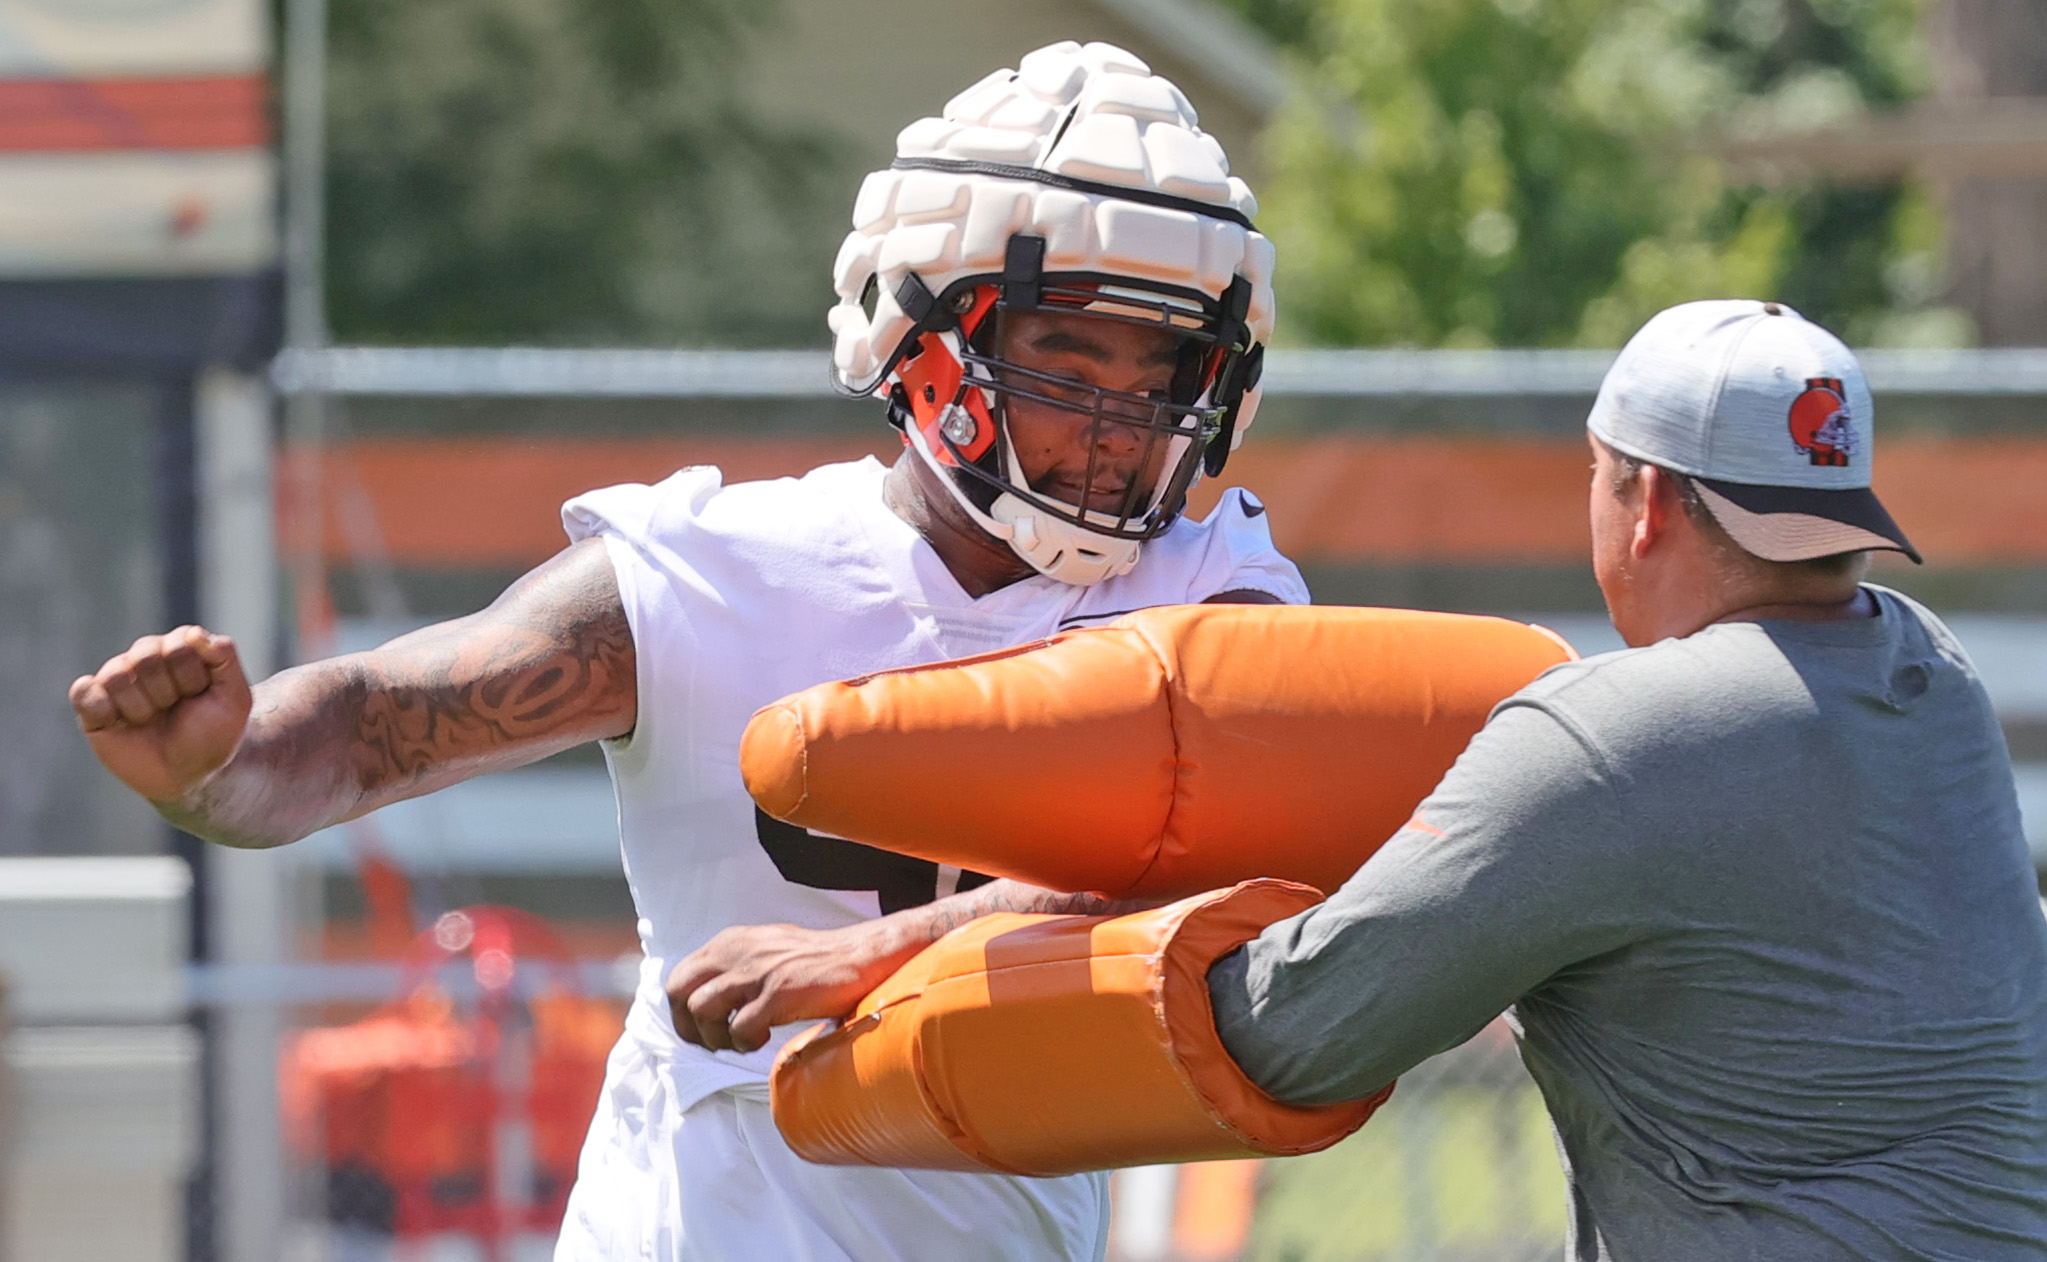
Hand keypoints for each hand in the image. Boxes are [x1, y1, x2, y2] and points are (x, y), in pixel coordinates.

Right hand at [69, 626, 253, 803]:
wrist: (190, 773)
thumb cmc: (213, 733)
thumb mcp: (235, 697)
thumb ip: (224, 657)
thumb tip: (194, 633)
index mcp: (178, 648)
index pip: (180, 643)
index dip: (193, 676)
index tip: (201, 694)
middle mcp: (144, 658)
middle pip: (146, 655)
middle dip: (168, 691)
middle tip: (175, 710)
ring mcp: (116, 680)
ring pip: (117, 675)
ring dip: (142, 707)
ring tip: (151, 720)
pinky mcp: (92, 706)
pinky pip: (84, 692)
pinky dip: (103, 709)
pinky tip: (120, 721)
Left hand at [665, 920, 918, 1054]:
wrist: (861, 957)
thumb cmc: (816, 961)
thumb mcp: (765, 950)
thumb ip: (734, 965)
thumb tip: (706, 997)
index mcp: (730, 941)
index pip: (679, 978)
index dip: (683, 1012)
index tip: (706, 1029)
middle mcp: (736, 951)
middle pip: (678, 992)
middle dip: (689, 1027)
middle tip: (716, 1042)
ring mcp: (756, 971)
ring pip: (701, 1011)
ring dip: (717, 1037)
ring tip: (744, 1040)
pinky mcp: (777, 993)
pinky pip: (739, 1029)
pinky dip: (747, 1042)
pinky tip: (768, 1038)